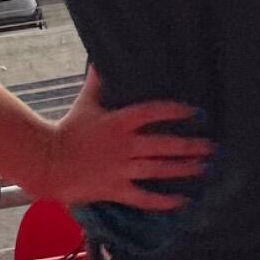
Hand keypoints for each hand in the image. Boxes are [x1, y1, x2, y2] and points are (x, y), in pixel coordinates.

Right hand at [32, 68, 216, 210]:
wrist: (47, 163)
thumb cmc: (66, 130)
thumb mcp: (85, 103)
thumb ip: (96, 82)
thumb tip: (99, 58)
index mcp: (119, 122)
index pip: (154, 111)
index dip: (177, 110)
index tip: (195, 112)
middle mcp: (125, 145)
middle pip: (165, 144)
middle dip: (191, 145)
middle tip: (212, 146)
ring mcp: (122, 169)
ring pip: (160, 169)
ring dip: (185, 169)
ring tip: (205, 167)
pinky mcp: (116, 189)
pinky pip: (145, 198)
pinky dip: (165, 201)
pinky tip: (183, 201)